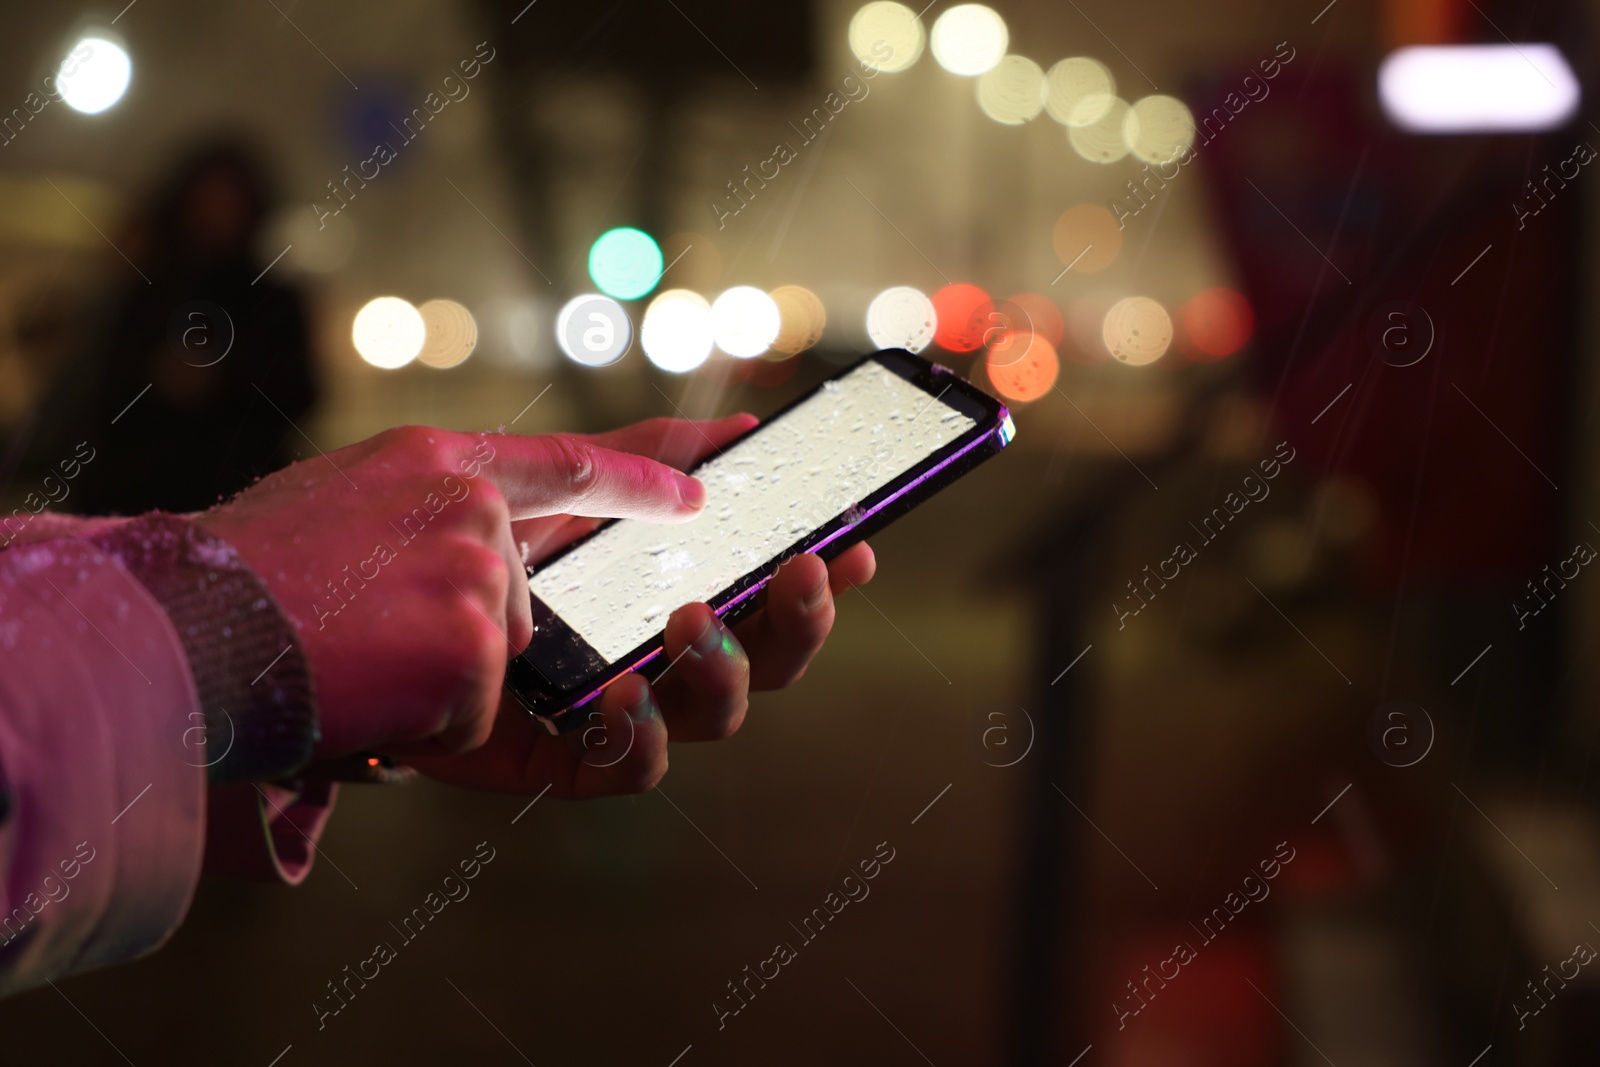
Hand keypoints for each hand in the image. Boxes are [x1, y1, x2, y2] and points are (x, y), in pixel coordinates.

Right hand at [197, 421, 714, 757]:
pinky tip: (358, 690)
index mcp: (436, 462)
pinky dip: (414, 721)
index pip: (568, 461)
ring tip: (351, 649)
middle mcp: (470, 505)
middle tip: (398, 629)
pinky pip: (475, 713)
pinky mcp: (475, 648)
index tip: (708, 481)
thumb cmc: (239, 582)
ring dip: (433, 674)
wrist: (171, 632)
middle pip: (529, 588)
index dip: (646, 470)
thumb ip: (430, 514)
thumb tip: (501, 551)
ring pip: (502, 655)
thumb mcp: (343, 501)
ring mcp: (479, 573)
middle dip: (479, 626)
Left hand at [404, 417, 876, 797]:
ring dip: (723, 670)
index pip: (758, 591)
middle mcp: (645, 652)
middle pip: (759, 660)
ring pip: (709, 715)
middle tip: (801, 573)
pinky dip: (640, 735)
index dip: (817, 575)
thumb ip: (633, 460)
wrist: (322, 602)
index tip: (856, 541)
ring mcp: (604, 708)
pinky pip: (624, 769)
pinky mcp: (554, 758)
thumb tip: (739, 428)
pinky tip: (626, 692)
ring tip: (697, 622)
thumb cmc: (431, 538)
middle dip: (798, 621)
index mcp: (653, 589)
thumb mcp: (538, 478)